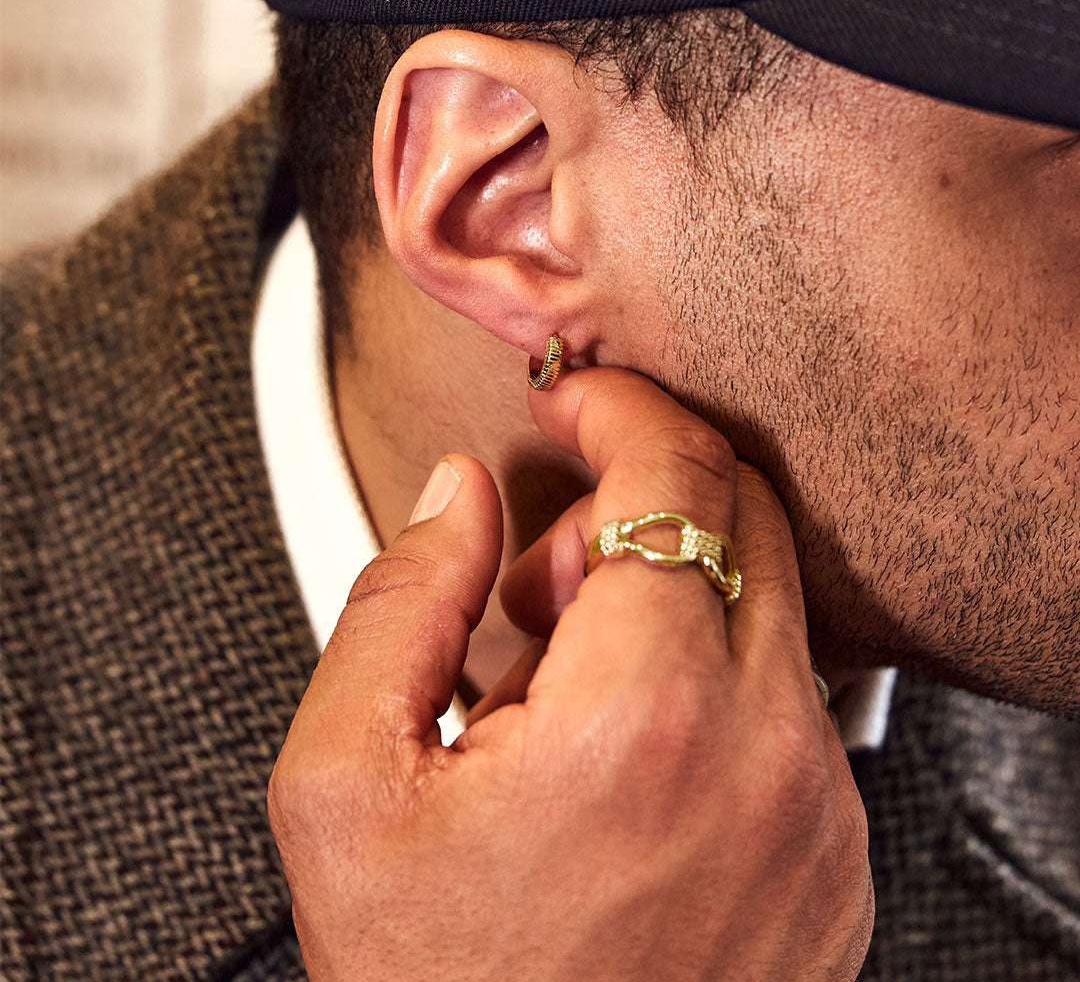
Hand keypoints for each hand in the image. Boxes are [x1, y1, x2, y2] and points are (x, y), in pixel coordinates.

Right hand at [267, 367, 872, 980]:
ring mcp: (817, 809)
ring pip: (768, 596)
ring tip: (562, 686)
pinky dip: (709, 669)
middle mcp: (765, 756)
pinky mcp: (833, 854)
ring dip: (666, 590)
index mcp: (645, 719)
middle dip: (635, 500)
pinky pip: (787, 692)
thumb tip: (459, 495)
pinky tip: (621, 749)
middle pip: (743, 512)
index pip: (676, 473)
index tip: (575, 399)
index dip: (618, 405)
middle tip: (538, 581)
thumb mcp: (344, 783)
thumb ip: (401, 599)